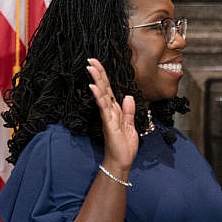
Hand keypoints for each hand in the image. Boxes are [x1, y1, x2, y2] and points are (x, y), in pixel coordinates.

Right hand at [87, 58, 137, 173]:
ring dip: (97, 81)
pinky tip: (94, 87)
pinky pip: (104, 107)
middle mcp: (110, 111)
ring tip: (91, 68)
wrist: (121, 161)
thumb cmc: (124, 146)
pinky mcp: (109, 123)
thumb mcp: (130, 126)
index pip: (109, 90)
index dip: (105, 77)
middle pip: (104, 88)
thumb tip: (127, 96)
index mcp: (116, 110)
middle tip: (91, 60)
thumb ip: (129, 111)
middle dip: (98, 74)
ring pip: (102, 95)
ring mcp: (108, 116)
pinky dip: (99, 97)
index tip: (98, 64)